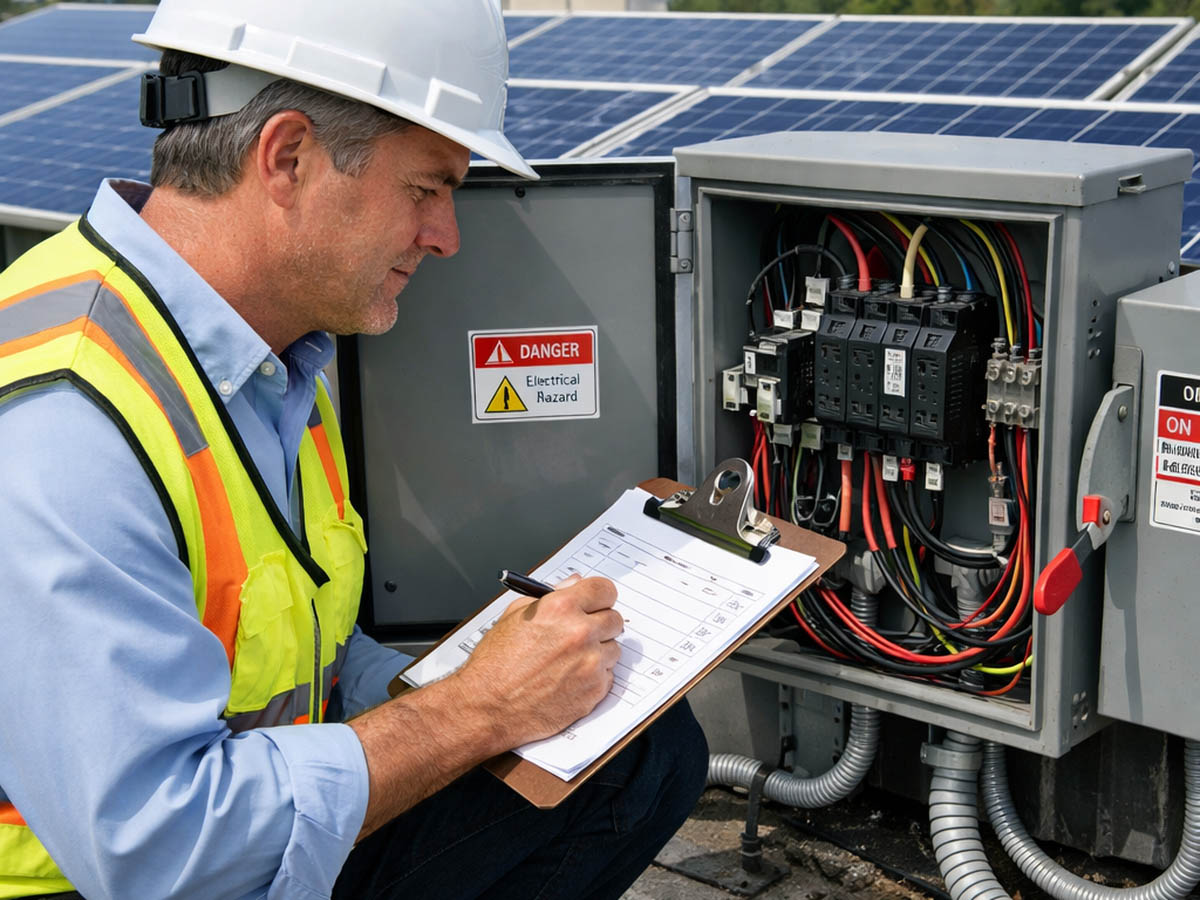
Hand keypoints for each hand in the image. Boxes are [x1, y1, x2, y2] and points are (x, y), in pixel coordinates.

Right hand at [452, 575, 623, 749]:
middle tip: (583, 633)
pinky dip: (593, 677)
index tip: (598, 602)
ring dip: (598, 652)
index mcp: (561, 608)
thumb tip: (574, 584)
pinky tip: (568, 679)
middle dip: (600, 624)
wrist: (488, 706)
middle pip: (615, 619)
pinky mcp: (595, 690)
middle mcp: (580, 633)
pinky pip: (608, 675)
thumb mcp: (515, 616)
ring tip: (569, 661)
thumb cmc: (495, 663)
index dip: (600, 596)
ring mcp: (590, 663)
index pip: (604, 589)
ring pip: (614, 649)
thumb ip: (551, 596)